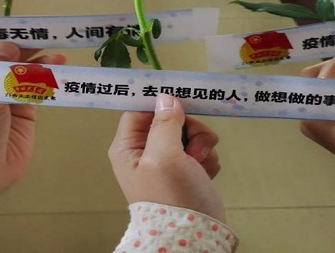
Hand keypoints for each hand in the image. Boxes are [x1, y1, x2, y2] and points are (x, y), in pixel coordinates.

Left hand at [0, 41, 65, 196]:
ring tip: (57, 53)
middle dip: (20, 49)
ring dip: (37, 63)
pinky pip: (32, 90)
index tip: (10, 25)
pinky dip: (44, 79)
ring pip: (19, 74)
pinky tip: (56, 67)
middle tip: (41, 37)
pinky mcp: (20, 113)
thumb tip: (8, 47)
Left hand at [108, 94, 225, 221]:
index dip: (160, 104)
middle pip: (168, 120)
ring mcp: (166, 163)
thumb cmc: (173, 197)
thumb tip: (165, 98)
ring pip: (188, 134)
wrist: (196, 237)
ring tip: (201, 163)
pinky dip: (206, 158)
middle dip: (188, 128)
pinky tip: (205, 173)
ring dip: (201, 144)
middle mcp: (144, 153)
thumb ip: (164, 124)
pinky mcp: (186, 172)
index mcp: (128, 148)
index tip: (182, 100)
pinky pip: (199, 150)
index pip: (140, 110)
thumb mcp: (164, 156)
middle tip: (196, 145)